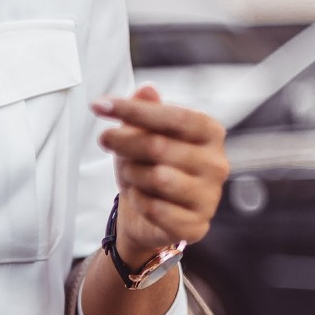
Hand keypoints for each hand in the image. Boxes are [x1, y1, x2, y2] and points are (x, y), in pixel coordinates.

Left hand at [91, 84, 229, 268]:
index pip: (173, 116)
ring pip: (157, 178)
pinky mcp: (196, 225)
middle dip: (124, 143)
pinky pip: (155, 209)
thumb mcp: (140, 133)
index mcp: (210, 132)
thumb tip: (146, 89)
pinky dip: (138, 201)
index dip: (134, 110)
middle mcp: (217, 163)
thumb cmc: (146, 166)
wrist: (147, 216)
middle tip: (106, 140)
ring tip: (129, 173)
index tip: (98, 105)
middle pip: (159, 146)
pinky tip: (139, 198)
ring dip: (132, 174)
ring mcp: (209, 197)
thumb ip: (145, 111)